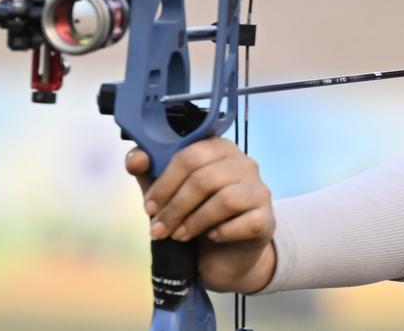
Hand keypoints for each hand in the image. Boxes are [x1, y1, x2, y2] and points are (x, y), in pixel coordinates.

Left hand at [126, 138, 276, 293]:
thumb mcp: (169, 194)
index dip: (164, 182)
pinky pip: (244, 223)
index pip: (190, 155)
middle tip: (158, 229)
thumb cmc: (197, 216)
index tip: (149, 207)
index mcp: (219, 149)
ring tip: (179, 236)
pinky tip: (211, 237)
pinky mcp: (267, 219)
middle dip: (175, 207)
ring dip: (194, 221)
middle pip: (204, 178)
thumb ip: (150, 173)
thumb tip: (136, 159)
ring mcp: (259, 190)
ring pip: (225, 199)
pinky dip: (222, 232)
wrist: (226, 255)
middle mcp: (245, 164)